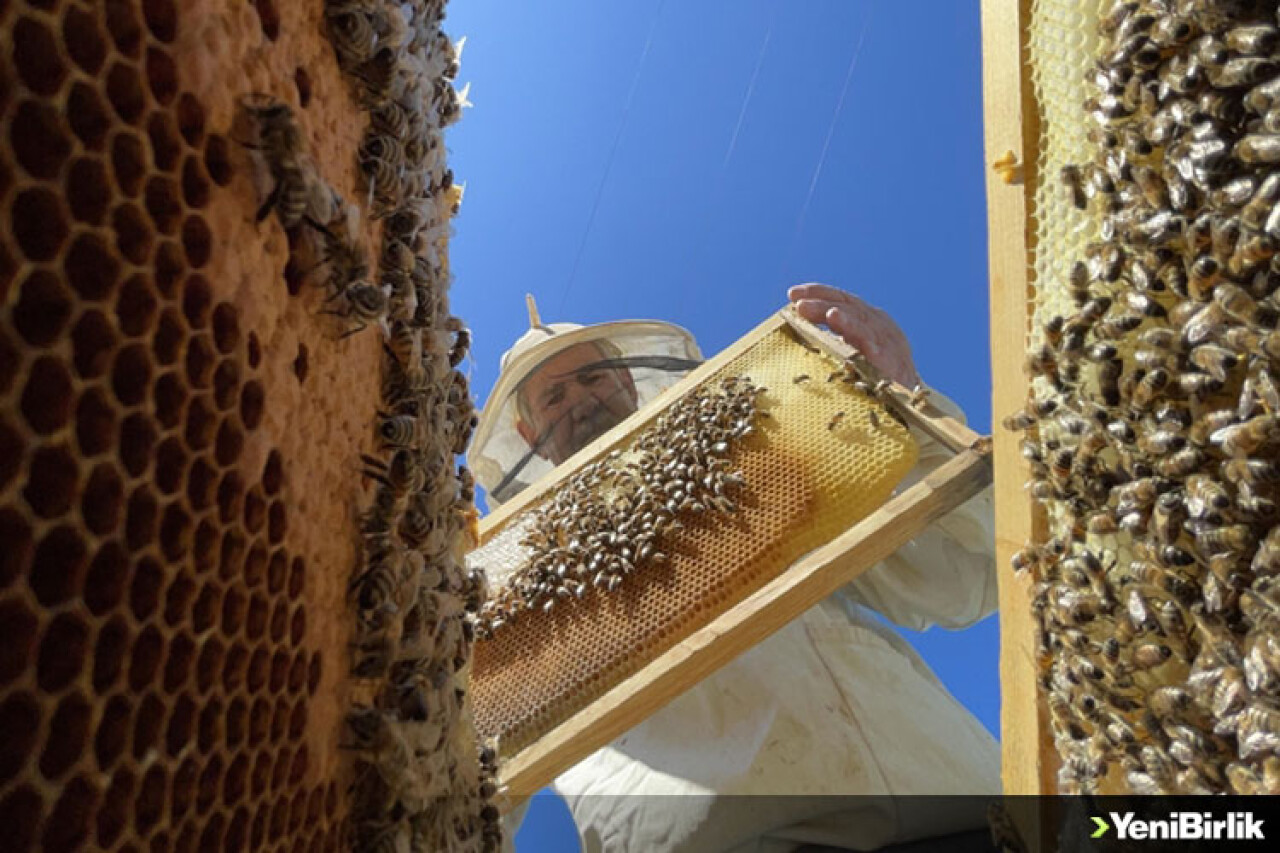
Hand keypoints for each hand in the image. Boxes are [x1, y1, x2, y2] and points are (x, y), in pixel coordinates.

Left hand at [787, 283, 921, 388]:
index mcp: (870, 322)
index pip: (843, 301)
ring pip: (861, 321)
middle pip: (849, 307)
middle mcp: (880, 327)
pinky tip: (841, 323)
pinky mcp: (892, 362)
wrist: (908, 406)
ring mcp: (888, 343)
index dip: (819, 293)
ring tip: (818, 310)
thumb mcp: (852, 353)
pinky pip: (873, 346)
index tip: (793, 294)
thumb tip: (796, 330)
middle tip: (799, 303)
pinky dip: (858, 334)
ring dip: (839, 315)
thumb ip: (832, 340)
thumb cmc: (873, 381)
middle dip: (823, 302)